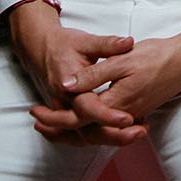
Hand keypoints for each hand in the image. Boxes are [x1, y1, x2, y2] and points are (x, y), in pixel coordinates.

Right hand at [8, 0, 141, 143]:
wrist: (42, 49)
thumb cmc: (64, 44)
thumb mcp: (87, 41)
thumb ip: (108, 44)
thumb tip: (128, 43)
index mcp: (68, 86)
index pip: (88, 107)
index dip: (107, 115)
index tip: (128, 119)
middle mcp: (63, 104)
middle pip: (86, 130)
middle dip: (112, 135)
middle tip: (138, 133)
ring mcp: (63, 112)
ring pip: (84, 136)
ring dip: (108, 139)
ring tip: (135, 136)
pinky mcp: (67, 114)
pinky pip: (80, 134)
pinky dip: (98, 137)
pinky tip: (119, 136)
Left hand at [32, 10, 180, 142]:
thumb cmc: (157, 55)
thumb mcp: (123, 58)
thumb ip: (95, 73)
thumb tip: (66, 85)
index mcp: (115, 100)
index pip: (77, 118)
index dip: (54, 117)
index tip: (36, 112)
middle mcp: (121, 113)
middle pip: (83, 131)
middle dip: (58, 129)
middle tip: (37, 122)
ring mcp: (130, 114)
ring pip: (95, 132)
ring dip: (72, 131)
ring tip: (52, 126)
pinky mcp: (137, 110)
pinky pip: (108, 127)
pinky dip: (91, 127)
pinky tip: (85, 120)